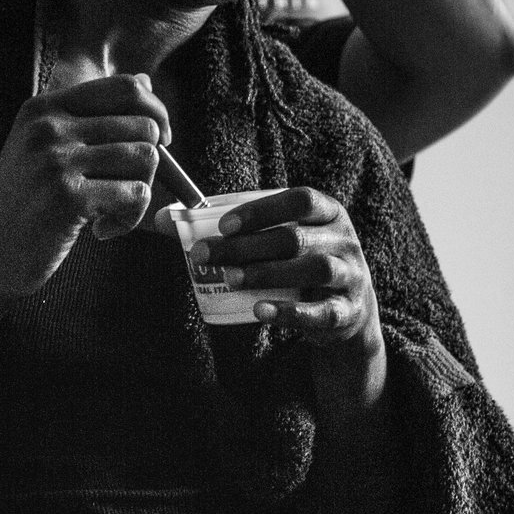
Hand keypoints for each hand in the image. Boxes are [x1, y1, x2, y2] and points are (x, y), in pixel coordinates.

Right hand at [0, 74, 173, 305]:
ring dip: (140, 192)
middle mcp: (48, 128)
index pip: (124, 87)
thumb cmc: (24, 203)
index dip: (155, 110)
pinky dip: (129, 219)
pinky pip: (136, 195)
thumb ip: (91, 115)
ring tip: (112, 212)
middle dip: (149, 163)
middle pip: (143, 125)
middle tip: (125, 190)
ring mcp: (56, 161)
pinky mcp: (68, 198)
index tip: (159, 140)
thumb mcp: (45, 147)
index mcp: (43, 108)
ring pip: (145, 157)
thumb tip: (146, 82)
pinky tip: (102, 230)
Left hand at [167, 187, 379, 354]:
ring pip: (314, 269)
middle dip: (246, 246)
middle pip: (295, 238)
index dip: (262, 210)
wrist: (348, 314)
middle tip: (205, 255)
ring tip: (230, 279)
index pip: (301, 200)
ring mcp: (351, 276)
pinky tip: (259, 311)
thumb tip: (162, 220)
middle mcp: (344, 240)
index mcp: (328, 213)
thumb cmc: (299, 265)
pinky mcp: (348, 312)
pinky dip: (289, 312)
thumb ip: (228, 230)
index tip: (223, 224)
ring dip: (267, 273)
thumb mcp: (276, 241)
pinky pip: (321, 312)